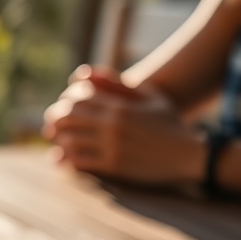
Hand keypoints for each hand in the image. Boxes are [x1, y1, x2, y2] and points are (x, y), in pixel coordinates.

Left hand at [43, 65, 201, 185]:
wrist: (190, 154)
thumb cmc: (169, 123)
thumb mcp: (150, 97)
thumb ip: (120, 84)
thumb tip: (86, 74)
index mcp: (119, 106)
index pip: (78, 98)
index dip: (65, 101)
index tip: (62, 107)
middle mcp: (112, 124)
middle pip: (69, 117)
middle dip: (55, 120)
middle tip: (50, 125)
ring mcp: (112, 145)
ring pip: (70, 139)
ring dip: (60, 140)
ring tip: (56, 141)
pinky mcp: (114, 165)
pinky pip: (81, 160)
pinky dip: (68, 159)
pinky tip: (64, 159)